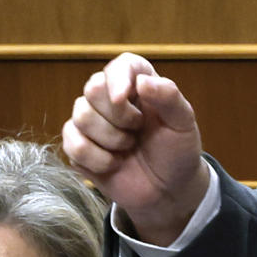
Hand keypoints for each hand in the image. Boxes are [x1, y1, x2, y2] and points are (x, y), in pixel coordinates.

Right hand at [61, 53, 212, 243]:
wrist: (168, 191)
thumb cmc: (177, 152)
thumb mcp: (183, 122)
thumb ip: (169, 97)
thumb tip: (142, 81)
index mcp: (139, 84)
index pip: (121, 65)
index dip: (118, 78)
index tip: (124, 98)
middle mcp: (111, 98)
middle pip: (93, 87)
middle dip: (118, 116)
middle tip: (138, 130)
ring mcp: (91, 122)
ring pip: (80, 116)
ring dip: (110, 138)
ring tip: (128, 147)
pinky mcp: (78, 146)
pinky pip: (73, 144)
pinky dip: (97, 158)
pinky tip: (114, 163)